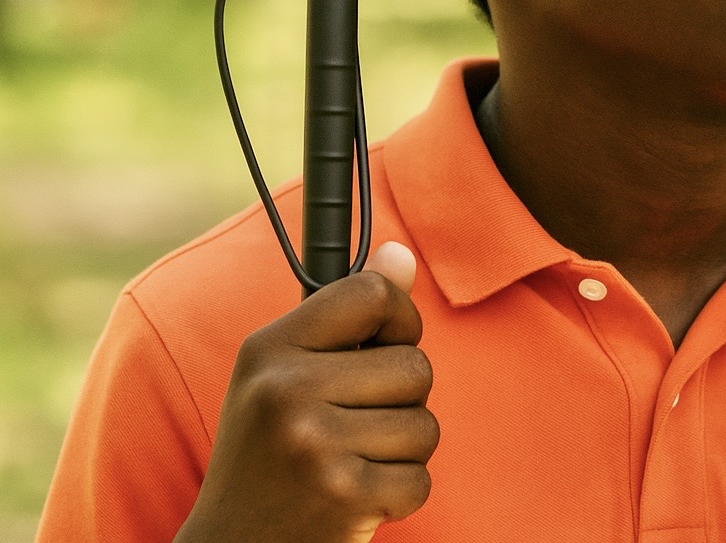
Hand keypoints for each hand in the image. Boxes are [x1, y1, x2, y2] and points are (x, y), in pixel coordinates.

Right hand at [175, 242, 438, 542]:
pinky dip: (399, 496)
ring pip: (424, 425)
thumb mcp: (287, 376)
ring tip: (350, 465)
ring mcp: (313, 443)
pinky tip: (355, 501)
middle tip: (352, 430)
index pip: (373, 293)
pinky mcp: (343, 495)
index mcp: (270, 348)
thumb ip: (348, 316)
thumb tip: (401, 256)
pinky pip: (420, 478)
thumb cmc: (270, 456)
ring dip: (401, 453)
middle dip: (401, 403)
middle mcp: (285, 389)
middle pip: (415, 365)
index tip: (382, 348)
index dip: (399, 320)